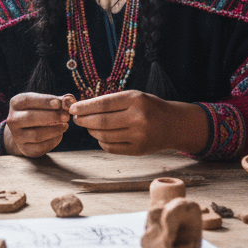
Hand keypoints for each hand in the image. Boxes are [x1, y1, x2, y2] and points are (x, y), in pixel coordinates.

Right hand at [2, 93, 73, 157]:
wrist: (27, 130)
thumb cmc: (39, 111)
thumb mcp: (44, 103)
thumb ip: (57, 101)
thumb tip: (69, 101)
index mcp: (16, 103)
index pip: (27, 100)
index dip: (44, 101)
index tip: (59, 103)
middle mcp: (12, 120)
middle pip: (30, 118)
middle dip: (51, 116)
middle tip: (66, 116)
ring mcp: (17, 136)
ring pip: (36, 134)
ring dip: (54, 130)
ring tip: (65, 126)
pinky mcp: (25, 149)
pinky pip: (40, 147)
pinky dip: (53, 141)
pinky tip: (59, 135)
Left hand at [68, 90, 208, 154]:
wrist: (174, 125)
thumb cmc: (149, 108)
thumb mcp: (134, 97)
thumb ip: (111, 102)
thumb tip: (82, 108)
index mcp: (136, 100)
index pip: (103, 104)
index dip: (85, 107)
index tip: (73, 108)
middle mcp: (138, 118)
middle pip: (101, 121)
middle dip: (84, 120)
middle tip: (76, 118)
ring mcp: (139, 136)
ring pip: (104, 135)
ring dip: (91, 130)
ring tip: (88, 125)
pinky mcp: (138, 150)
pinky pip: (111, 147)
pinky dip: (101, 141)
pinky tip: (101, 135)